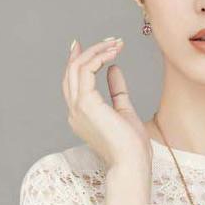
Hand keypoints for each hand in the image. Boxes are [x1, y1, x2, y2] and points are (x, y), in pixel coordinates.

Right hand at [62, 37, 151, 170]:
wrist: (132, 163)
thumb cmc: (131, 147)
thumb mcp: (124, 111)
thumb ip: (116, 91)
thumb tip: (114, 69)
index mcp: (81, 115)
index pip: (73, 82)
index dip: (78, 60)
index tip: (91, 45)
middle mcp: (74, 111)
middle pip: (72, 72)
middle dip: (89, 51)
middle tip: (110, 41)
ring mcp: (77, 107)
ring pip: (77, 67)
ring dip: (96, 52)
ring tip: (117, 45)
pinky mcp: (86, 104)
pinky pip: (86, 70)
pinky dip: (98, 58)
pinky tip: (113, 54)